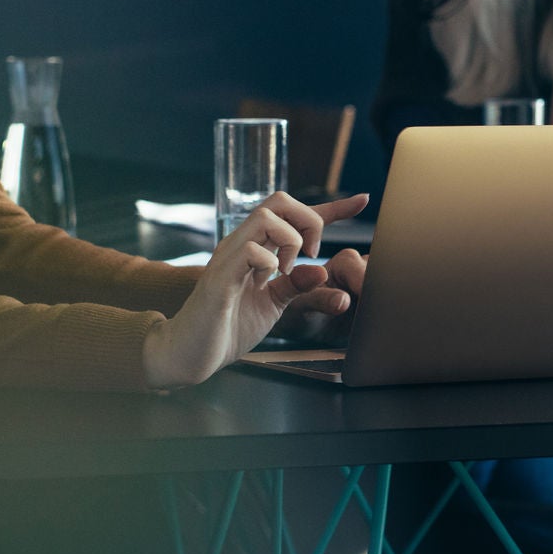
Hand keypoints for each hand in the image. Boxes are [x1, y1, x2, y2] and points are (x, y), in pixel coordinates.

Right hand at [143, 192, 368, 388]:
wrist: (191, 353)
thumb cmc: (227, 327)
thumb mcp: (273, 304)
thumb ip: (295, 285)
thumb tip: (322, 271)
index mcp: (255, 248)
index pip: (293, 216)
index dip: (331, 208)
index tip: (362, 201)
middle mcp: (241, 244)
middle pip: (279, 200)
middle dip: (308, 219)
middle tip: (312, 254)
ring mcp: (229, 257)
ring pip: (265, 216)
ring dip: (289, 240)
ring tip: (285, 270)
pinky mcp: (221, 277)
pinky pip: (249, 250)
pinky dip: (268, 262)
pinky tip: (263, 283)